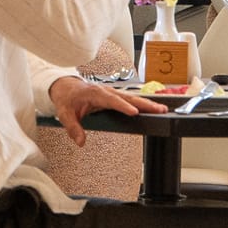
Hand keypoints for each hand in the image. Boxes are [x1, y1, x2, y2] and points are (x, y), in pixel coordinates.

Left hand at [52, 73, 166, 126]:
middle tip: (159, 110)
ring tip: (162, 110)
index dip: (123, 106)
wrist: (65, 86)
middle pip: (128, 97)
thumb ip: (73, 128)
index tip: (134, 112)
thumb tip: (80, 141)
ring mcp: (112, 93)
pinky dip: (142, 103)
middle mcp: (106, 91)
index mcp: (95, 93)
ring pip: (132, 97)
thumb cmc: (66, 98)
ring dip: (147, 103)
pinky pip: (130, 99)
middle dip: (144, 103)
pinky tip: (154, 108)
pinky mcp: (115, 96)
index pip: (112, 100)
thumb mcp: (64, 113)